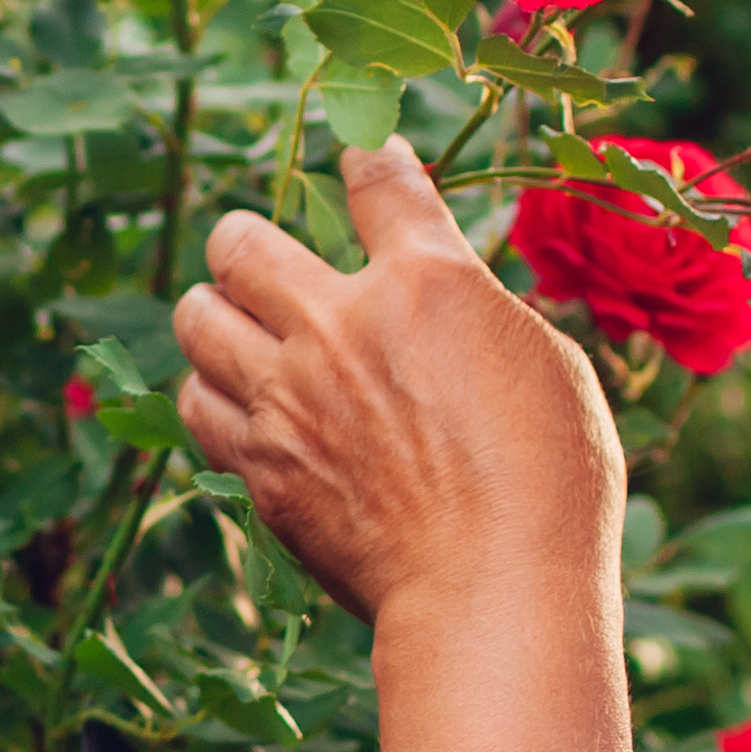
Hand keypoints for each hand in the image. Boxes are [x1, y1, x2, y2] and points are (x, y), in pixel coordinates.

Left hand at [174, 144, 620, 624]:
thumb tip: (447, 300)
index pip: (377, 186)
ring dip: (215, 314)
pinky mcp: (259, 467)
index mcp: (426, 283)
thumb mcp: (546, 367)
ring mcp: (287, 397)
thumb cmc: (554, 484)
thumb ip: (478, 317)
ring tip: (238, 331)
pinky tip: (239, 405)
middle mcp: (339, 324)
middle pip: (239, 241)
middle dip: (246, 240)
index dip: (367, 162)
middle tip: (263, 263)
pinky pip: (196, 404)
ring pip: (196, 317)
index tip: (363, 161)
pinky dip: (211, 394)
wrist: (496, 590)